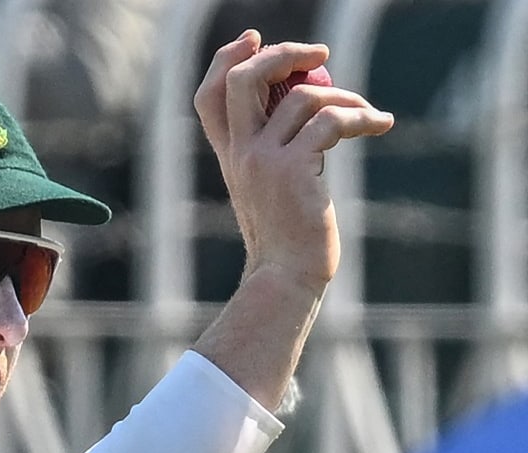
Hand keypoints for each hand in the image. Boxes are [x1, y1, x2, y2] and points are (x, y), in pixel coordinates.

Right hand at [193, 30, 393, 292]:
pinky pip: (332, 121)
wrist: (286, 276)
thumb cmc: (287, 237)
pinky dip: (362, 117)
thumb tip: (310, 103)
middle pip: (242, 80)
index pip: (208, 97)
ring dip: (344, 95)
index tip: (252, 38)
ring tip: (367, 113)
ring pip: (301, 97)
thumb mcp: (271, 188)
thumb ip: (277, 148)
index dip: (224, 59)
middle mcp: (239, 154)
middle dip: (282, 53)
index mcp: (230, 157)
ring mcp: (262, 161)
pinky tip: (381, 125)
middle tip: (320, 55)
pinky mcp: (294, 170)